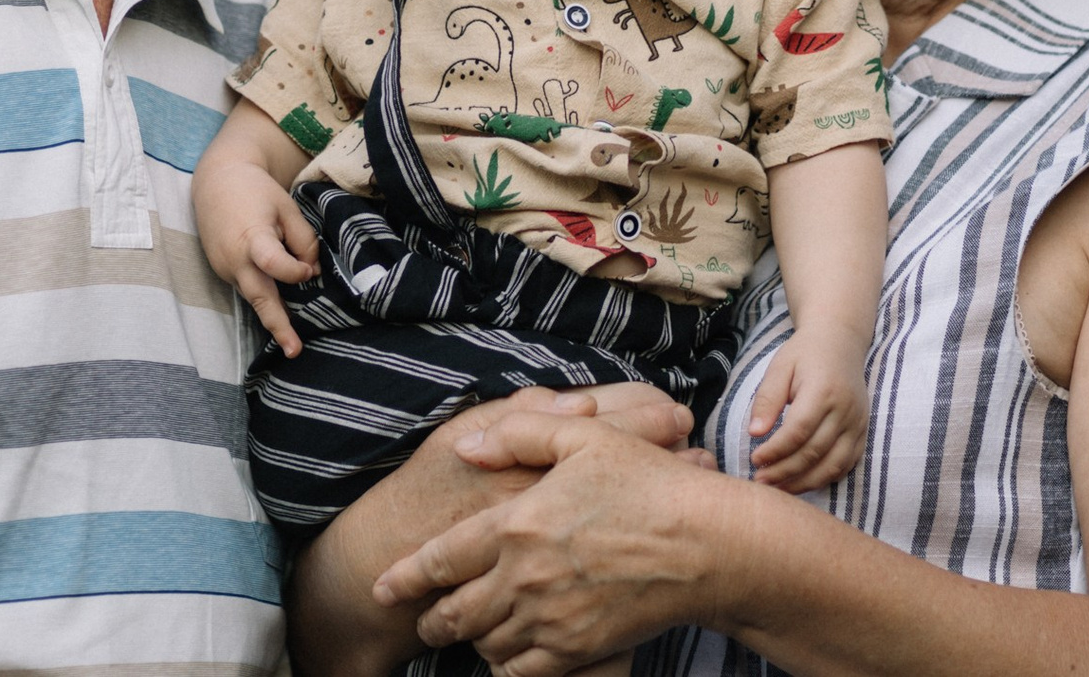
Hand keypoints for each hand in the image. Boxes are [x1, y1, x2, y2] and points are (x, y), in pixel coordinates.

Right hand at [193, 159, 319, 353]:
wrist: (217, 182)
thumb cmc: (257, 191)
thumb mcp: (287, 208)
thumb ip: (303, 240)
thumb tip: (312, 273)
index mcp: (252, 238)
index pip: (273, 264)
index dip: (294, 272)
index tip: (310, 272)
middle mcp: (234, 259)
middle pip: (258, 297)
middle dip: (278, 325)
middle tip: (294, 351)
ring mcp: (224, 268)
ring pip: (253, 296)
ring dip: (271, 315)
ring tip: (291, 340)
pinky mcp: (221, 271)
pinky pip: (246, 288)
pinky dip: (262, 296)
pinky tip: (277, 305)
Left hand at [283, 386, 698, 676]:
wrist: (706, 546)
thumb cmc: (648, 483)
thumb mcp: (584, 439)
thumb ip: (519, 435)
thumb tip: (467, 448)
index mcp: (516, 523)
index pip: (442, 559)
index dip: (407, 578)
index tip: (383, 589)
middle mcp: (523, 577)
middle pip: (455, 613)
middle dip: (432, 622)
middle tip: (423, 624)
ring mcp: (549, 619)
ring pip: (486, 644)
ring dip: (472, 641)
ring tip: (471, 635)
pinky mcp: (578, 648)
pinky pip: (522, 672)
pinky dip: (507, 668)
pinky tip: (510, 656)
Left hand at [744, 331, 867, 491]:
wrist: (840, 343)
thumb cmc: (804, 354)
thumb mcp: (780, 367)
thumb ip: (767, 399)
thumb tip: (755, 433)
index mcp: (823, 390)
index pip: (798, 430)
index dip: (776, 450)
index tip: (755, 459)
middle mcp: (845, 410)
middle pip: (814, 452)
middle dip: (785, 472)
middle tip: (760, 481)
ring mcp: (857, 424)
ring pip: (832, 465)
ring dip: (804, 482)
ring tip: (778, 488)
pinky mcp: (862, 433)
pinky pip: (846, 465)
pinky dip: (824, 478)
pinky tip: (802, 482)